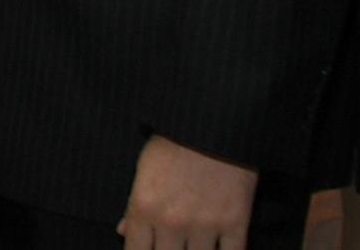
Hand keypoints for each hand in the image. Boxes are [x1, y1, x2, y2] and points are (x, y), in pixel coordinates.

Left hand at [118, 134, 256, 248]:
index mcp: (143, 207)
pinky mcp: (236, 223)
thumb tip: (123, 232)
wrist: (212, 121)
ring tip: (191, 246)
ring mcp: (205, 225)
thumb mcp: (143, 168)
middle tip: (172, 245)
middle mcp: (171, 222)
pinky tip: (218, 249)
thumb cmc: (172, 142)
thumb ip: (133, 206)